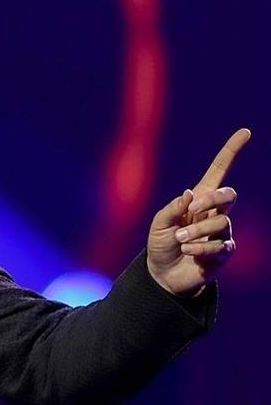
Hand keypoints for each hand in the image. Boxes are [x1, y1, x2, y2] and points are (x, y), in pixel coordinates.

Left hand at [146, 128, 250, 296]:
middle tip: (192, 211)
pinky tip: (188, 251)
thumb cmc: (161, 243)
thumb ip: (174, 207)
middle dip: (212, 200)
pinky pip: (220, 245)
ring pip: (221, 222)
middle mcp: (214, 213)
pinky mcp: (224, 252)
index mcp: (198, 199)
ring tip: (180, 239)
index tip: (245, 132)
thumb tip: (191, 194)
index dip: (231, 151)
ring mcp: (221, 232)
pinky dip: (200, 247)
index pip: (219, 171)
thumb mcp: (159, 222)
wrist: (163, 273)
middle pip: (229, 195)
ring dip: (197, 231)